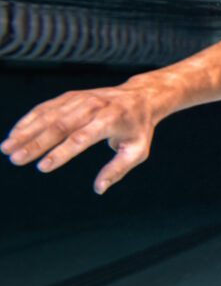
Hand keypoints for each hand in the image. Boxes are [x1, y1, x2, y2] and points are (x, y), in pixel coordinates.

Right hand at [1, 81, 160, 193]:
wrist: (141, 97)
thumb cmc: (138, 129)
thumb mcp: (137, 151)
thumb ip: (118, 169)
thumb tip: (99, 188)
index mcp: (111, 120)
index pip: (81, 138)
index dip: (62, 153)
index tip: (43, 167)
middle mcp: (94, 106)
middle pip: (60, 126)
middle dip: (36, 143)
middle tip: (15, 159)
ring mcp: (81, 99)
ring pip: (48, 115)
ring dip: (26, 131)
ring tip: (7, 149)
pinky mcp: (71, 96)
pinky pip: (46, 107)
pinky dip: (29, 120)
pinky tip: (15, 134)